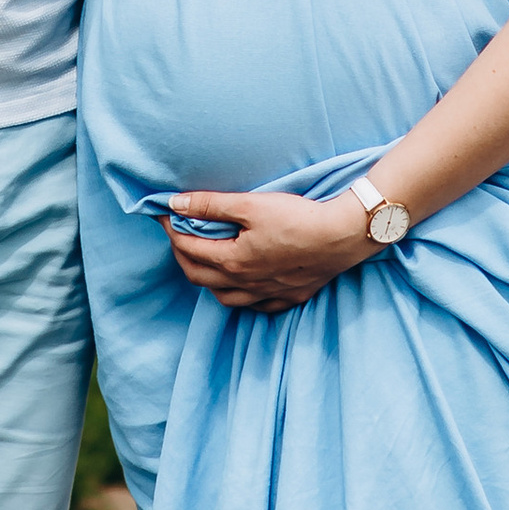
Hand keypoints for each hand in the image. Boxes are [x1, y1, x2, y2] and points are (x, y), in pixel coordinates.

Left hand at [162, 186, 371, 311]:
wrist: (342, 236)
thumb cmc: (297, 218)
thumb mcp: (250, 205)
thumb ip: (210, 205)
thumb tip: (175, 204)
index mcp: (232, 261)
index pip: (189, 248)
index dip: (173, 230)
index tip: (166, 215)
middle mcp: (245, 284)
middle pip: (200, 277)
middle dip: (183, 256)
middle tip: (178, 237)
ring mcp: (268, 293)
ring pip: (226, 297)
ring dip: (209, 281)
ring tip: (207, 262)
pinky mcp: (290, 296)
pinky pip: (257, 305)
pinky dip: (243, 296)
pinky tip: (245, 286)